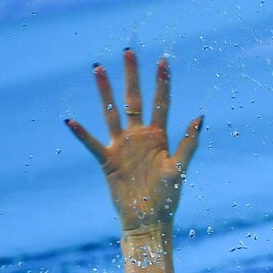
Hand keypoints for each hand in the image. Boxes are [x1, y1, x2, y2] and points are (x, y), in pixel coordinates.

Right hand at [66, 49, 202, 230]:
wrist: (148, 220)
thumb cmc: (167, 198)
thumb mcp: (180, 169)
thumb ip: (189, 143)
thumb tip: (201, 117)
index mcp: (158, 137)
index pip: (161, 103)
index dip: (162, 83)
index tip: (163, 61)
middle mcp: (139, 137)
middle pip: (133, 100)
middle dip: (132, 76)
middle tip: (128, 52)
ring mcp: (121, 147)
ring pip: (111, 113)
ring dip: (105, 92)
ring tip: (97, 68)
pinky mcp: (108, 161)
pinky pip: (92, 144)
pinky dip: (82, 134)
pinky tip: (71, 121)